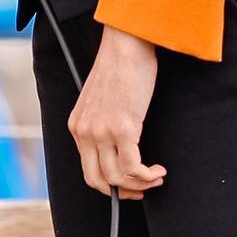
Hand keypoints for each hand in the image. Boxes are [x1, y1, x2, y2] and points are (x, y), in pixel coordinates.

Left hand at [67, 26, 166, 199]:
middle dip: (122, 192)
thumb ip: (101, 123)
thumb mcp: (101, 100)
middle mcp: (85, 132)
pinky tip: (159, 170)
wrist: (126, 44)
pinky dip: (148, 176)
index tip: (129, 184)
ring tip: (156, 175)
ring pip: (117, 179)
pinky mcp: (123, 128)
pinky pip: (133, 168)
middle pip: (98, 181)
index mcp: (77, 125)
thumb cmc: (119, 67)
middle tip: (143, 188)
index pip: (88, 170)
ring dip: (140, 185)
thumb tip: (117, 146)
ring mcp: (102, 132)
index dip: (110, 185)